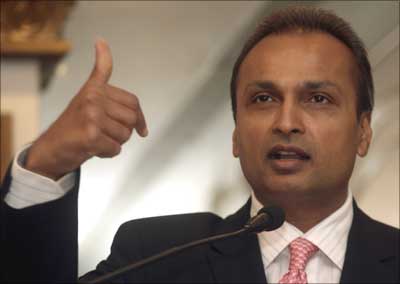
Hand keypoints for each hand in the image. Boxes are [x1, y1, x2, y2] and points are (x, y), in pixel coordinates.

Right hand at [25, 39, 147, 179]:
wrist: (50, 149)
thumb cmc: (74, 125)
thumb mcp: (88, 97)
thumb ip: (104, 79)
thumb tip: (109, 59)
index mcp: (95, 88)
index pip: (132, 101)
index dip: (140, 118)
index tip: (143, 130)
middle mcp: (93, 98)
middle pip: (132, 118)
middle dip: (124, 131)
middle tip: (106, 134)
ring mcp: (92, 116)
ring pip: (125, 134)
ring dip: (114, 142)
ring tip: (96, 139)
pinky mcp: (91, 135)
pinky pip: (116, 148)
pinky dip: (107, 153)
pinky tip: (92, 148)